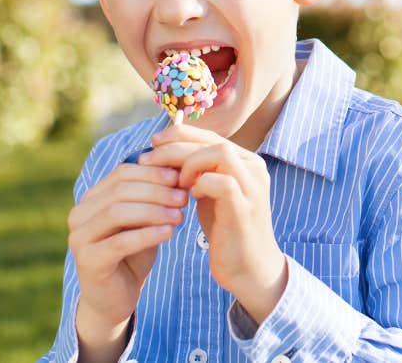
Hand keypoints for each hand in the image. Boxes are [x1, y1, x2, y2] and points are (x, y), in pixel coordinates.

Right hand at [67, 160, 188, 336]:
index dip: (152, 172)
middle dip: (156, 191)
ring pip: (118, 212)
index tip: (180, 177)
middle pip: (120, 190)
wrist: (115, 298)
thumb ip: (152, 195)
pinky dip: (147, 235)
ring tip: (180, 215)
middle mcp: (79, 214)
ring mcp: (79, 237)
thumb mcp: (144, 219)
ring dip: (153, 211)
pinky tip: (169, 233)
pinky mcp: (87, 261)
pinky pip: (119, 242)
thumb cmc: (134, 252)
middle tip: (183, 197)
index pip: (122, 172)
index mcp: (92, 198)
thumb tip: (178, 167)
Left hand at [141, 124, 287, 321]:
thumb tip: (166, 152)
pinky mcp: (245, 208)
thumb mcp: (210, 193)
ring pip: (220, 153)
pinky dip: (201, 184)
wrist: (250, 269)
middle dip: (175, 147)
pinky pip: (223, 183)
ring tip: (174, 182)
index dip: (180, 134)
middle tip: (148, 160)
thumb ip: (198, 171)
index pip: (210, 134)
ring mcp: (252, 186)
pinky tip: (190, 196)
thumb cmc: (227, 229)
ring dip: (190, 163)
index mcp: (245, 160)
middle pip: (212, 140)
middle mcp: (254, 167)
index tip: (154, 142)